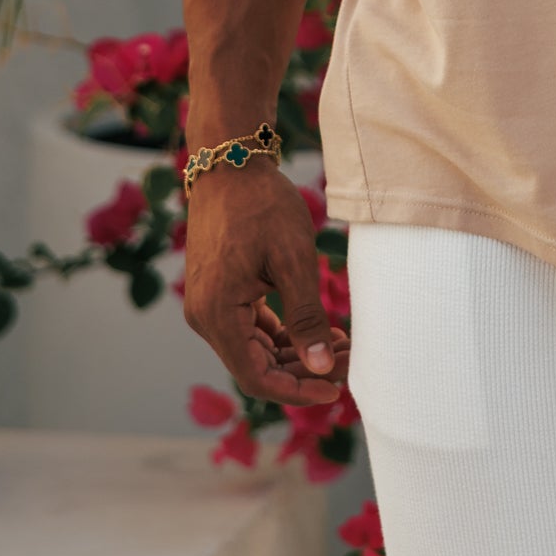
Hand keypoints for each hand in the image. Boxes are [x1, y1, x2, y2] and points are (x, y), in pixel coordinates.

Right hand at [181, 164, 348, 406]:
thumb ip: (306, 316)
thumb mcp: (293, 259)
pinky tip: (321, 330)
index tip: (335, 389)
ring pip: (256, 350)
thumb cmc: (262, 204)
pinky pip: (252, 329)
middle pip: (257, 366)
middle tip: (349, 360)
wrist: (231, 164)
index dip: (298, 391)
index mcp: (217, 313)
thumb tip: (320, 367)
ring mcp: (210, 306)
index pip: (257, 377)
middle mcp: (206, 317)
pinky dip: (285, 334)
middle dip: (305, 370)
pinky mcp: (220, 294)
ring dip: (298, 353)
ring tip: (341, 344)